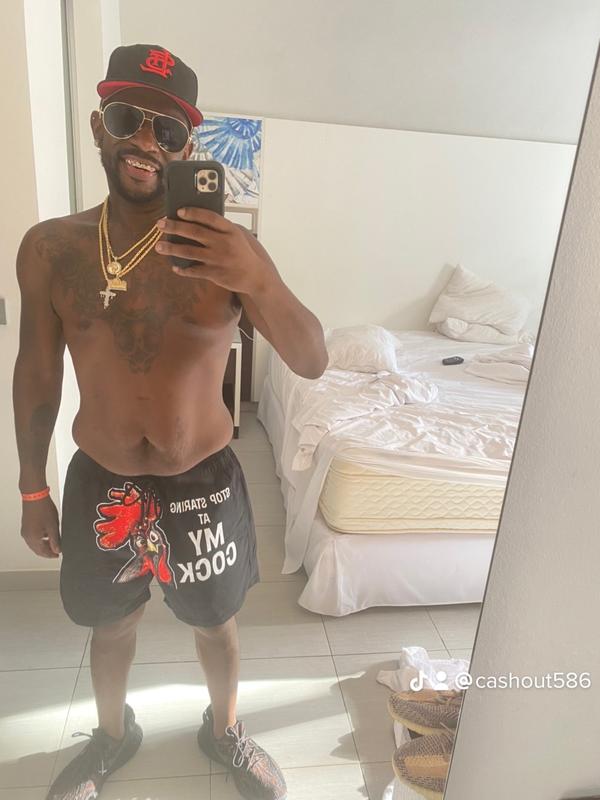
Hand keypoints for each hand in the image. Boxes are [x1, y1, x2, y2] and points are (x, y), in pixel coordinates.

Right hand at [21, 496, 60, 557]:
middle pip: (37, 549)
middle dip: (47, 551)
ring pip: (34, 543)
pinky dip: (40, 539)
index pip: (42, 552)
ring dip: (43, 545)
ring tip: (54, 543)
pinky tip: (47, 535)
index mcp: (33, 539)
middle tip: (56, 551)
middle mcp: (26, 536)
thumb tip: (57, 550)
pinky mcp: (26, 525)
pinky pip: (32, 537)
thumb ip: (55, 540)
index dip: (51, 555)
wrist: (35, 496)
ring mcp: (25, 530)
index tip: (58, 555)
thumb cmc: (43, 509)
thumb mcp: (53, 526)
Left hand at [155, 208, 276, 294]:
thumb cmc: (241, 253)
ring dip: (172, 248)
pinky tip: (175, 266)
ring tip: (159, 246)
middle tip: (160, 224)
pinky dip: (183, 269)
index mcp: (230, 230)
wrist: (255, 276)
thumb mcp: (236, 236)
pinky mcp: (215, 273)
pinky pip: (194, 270)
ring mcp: (218, 259)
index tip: (178, 211)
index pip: (209, 217)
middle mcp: (224, 243)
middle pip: (195, 232)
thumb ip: (219, 228)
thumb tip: (193, 219)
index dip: (193, 213)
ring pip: (189, 251)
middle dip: (175, 227)